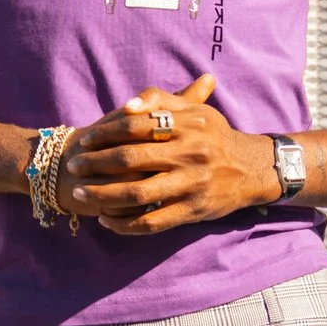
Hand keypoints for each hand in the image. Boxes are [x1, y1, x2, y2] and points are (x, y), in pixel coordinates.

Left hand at [56, 70, 279, 236]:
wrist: (252, 169)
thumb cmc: (216, 136)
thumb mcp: (196, 111)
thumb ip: (162, 101)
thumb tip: (127, 106)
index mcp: (186, 126)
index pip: (134, 126)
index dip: (105, 132)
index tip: (85, 139)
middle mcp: (188, 154)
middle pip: (130, 159)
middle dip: (96, 163)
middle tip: (73, 166)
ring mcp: (190, 185)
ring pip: (137, 193)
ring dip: (103, 195)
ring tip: (81, 194)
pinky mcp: (192, 211)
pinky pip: (152, 222)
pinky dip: (125, 224)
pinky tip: (106, 221)